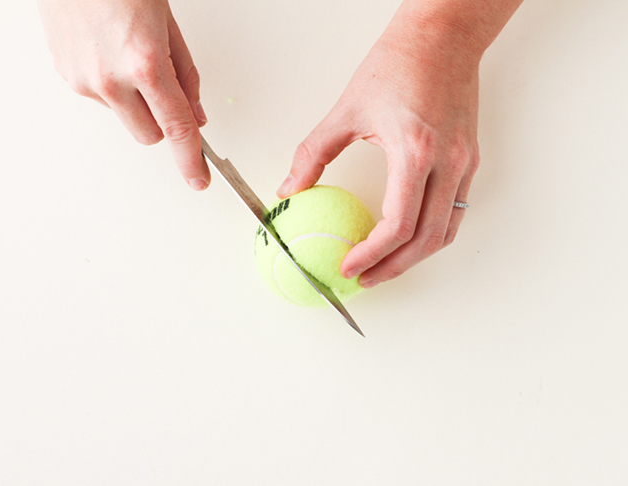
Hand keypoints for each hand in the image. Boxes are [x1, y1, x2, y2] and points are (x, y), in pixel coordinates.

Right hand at [37, 0, 209, 189]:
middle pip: (149, 135)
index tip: (198, 178)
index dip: (191, 158)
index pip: (176, 127)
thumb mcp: (167, 23)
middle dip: (162, 121)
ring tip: (128, 55)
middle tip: (163, 88)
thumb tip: (195, 114)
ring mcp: (83, 79)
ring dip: (135, 101)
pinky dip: (113, 86)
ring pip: (125, 117)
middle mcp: (110, 79)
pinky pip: (101, 99)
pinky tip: (108, 54)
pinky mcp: (66, 75)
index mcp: (145, 64)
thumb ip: (185, 74)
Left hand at [277, 13, 483, 287]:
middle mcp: (447, 163)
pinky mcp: (470, 160)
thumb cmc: (398, 64)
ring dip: (416, 257)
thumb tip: (290, 188)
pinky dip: (432, 234)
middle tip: (365, 279)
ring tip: (385, 267)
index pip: (398, 225)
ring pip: (446, 231)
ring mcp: (464, 164)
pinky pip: (455, 212)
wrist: (442, 35)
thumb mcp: (346, 109)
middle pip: (426, 240)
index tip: (348, 266)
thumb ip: (313, 154)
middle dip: (393, 268)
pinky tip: (409, 238)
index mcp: (415, 151)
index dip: (371, 254)